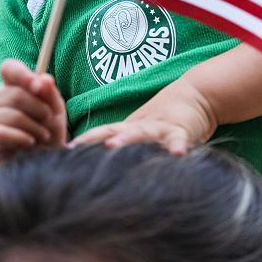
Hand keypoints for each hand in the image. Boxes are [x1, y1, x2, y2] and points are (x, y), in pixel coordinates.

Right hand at [0, 59, 66, 164]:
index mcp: (15, 86)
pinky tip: (30, 142)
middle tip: (49, 120)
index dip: (22, 74)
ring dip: (35, 127)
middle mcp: (0, 99)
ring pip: (12, 115)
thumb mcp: (55, 111)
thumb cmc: (47, 131)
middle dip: (40, 109)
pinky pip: (2, 132)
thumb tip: (45, 79)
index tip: (38, 87)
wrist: (40, 161)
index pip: (9, 68)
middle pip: (16, 94)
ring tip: (44, 136)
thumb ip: (50, 94)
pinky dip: (21, 137)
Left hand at [68, 78, 216, 155]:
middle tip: (79, 148)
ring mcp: (160, 128)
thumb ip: (125, 145)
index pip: (102, 132)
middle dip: (96, 140)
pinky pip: (178, 140)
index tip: (65, 150)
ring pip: (142, 133)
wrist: (196, 95)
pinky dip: (178, 147)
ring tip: (114, 145)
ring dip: (128, 139)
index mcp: (129, 128)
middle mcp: (141, 127)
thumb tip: (99, 167)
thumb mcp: (142, 130)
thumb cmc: (164, 119)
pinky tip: (178, 155)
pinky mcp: (182, 131)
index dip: (85, 140)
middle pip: (116, 131)